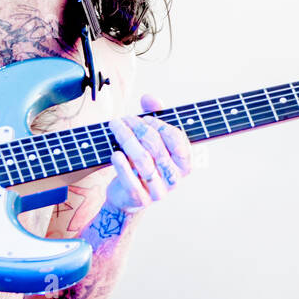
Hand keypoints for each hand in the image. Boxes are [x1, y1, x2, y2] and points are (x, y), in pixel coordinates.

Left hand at [105, 94, 191, 213]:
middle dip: (139, 128)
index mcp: (184, 163)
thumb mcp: (151, 139)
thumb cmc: (144, 162)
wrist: (127, 195)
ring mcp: (159, 191)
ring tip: (115, 126)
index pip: (177, 139)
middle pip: (157, 147)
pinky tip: (115, 153)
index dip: (160, 125)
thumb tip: (150, 98)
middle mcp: (175, 178)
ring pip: (143, 160)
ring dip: (127, 139)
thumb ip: (154, 115)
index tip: (144, 118)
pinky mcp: (141, 200)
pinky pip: (131, 180)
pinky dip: (121, 165)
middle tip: (124, 119)